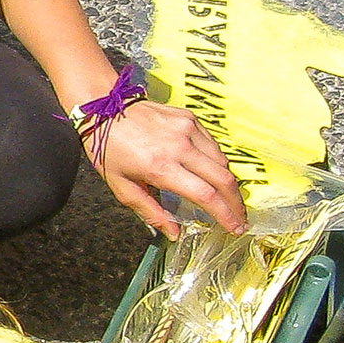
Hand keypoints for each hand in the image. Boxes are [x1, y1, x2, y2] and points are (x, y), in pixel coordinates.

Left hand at [93, 101, 246, 237]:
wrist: (104, 108)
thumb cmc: (109, 150)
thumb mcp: (122, 187)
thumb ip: (150, 212)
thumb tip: (174, 234)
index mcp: (161, 167)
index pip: (205, 195)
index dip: (225, 214)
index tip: (234, 228)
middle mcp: (179, 147)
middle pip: (223, 179)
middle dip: (236, 203)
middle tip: (240, 219)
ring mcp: (187, 129)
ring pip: (222, 161)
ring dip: (228, 183)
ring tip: (227, 199)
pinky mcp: (190, 118)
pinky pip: (213, 145)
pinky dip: (217, 162)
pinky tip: (212, 174)